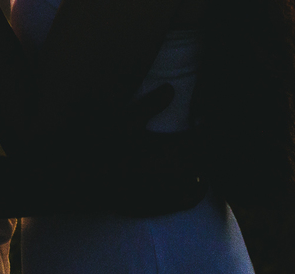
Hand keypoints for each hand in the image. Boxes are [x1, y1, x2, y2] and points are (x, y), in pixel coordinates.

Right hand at [106, 84, 207, 215]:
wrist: (87, 180)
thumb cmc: (106, 147)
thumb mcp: (128, 119)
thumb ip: (152, 104)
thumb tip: (170, 88)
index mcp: (174, 150)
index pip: (205, 138)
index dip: (207, 127)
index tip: (203, 118)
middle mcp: (179, 172)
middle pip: (207, 158)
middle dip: (206, 145)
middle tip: (199, 134)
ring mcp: (172, 192)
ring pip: (202, 178)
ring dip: (201, 165)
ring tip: (194, 155)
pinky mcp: (163, 205)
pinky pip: (191, 198)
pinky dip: (196, 188)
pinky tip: (193, 182)